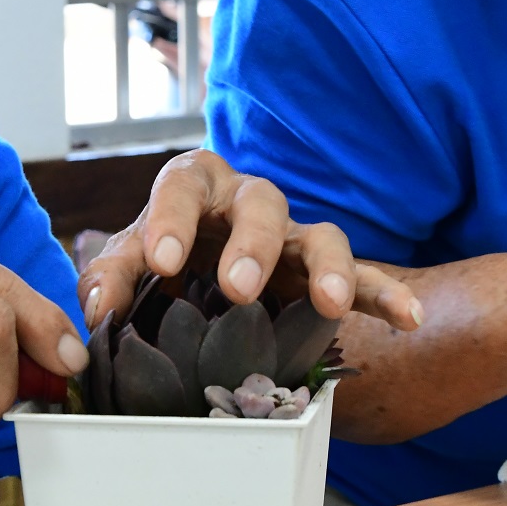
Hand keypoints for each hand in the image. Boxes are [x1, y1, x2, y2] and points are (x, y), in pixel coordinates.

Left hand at [77, 149, 422, 331]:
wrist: (196, 279)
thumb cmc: (159, 262)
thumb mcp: (127, 266)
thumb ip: (107, 280)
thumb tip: (98, 309)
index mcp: (194, 186)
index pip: (182, 187)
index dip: (172, 220)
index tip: (161, 261)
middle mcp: (248, 201)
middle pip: (262, 203)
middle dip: (253, 244)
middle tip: (239, 288)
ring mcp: (294, 236)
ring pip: (322, 234)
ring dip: (327, 267)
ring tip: (330, 303)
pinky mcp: (323, 274)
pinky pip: (367, 278)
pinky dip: (387, 295)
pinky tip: (407, 319)